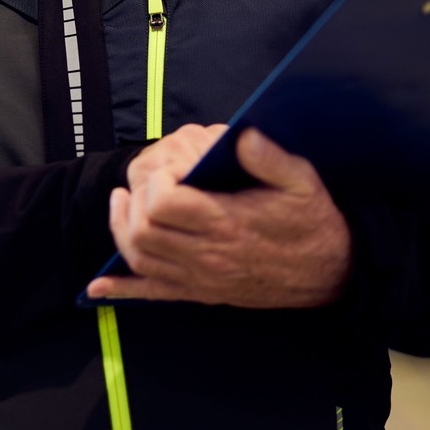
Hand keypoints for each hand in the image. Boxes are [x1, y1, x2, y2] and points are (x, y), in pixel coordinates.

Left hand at [86, 126, 351, 307]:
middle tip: (144, 179)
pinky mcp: (201, 293)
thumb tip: (241, 134)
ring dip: (121, 229)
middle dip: (135, 200)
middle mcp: (209, 256)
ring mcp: (202, 279)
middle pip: (143, 231)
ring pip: (140, 259)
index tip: (169, 166)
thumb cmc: (313, 222)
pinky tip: (96, 287)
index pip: (164, 205)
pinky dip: (121, 291)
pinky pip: (153, 295)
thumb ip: (271, 157)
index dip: (155, 181)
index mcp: (228, 223)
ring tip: (124, 202)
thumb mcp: (303, 181)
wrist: (332, 273)